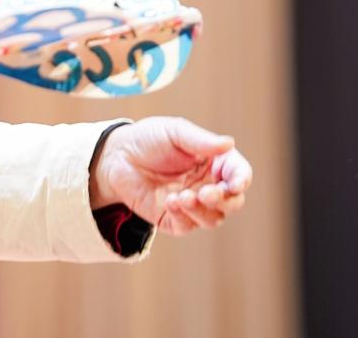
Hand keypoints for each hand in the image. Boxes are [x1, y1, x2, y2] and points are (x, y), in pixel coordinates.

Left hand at [90, 116, 251, 236]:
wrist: (116, 157)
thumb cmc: (148, 139)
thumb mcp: (174, 132)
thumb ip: (201, 141)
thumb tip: (229, 143)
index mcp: (214, 162)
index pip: (239, 174)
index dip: (241, 180)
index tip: (234, 184)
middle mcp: (208, 185)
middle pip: (232, 203)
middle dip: (224, 201)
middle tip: (205, 193)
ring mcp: (192, 204)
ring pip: (213, 219)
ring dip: (201, 211)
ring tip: (181, 196)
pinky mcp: (174, 219)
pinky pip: (187, 226)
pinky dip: (182, 216)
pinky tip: (169, 201)